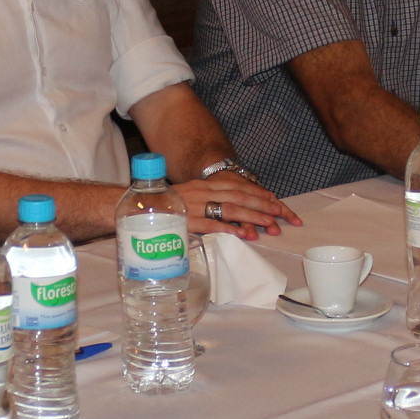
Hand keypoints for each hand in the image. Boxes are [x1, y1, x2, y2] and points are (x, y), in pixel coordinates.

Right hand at [178, 171, 299, 240]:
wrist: (138, 206)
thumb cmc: (166, 204)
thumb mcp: (190, 196)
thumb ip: (209, 200)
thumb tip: (233, 213)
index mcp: (206, 184)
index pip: (239, 186)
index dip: (259, 193)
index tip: (276, 202)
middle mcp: (203, 191)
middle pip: (240, 195)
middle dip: (263, 205)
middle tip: (281, 214)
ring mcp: (196, 206)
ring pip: (230, 208)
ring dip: (253, 216)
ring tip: (270, 224)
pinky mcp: (187, 221)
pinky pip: (211, 224)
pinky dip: (229, 228)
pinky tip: (244, 233)